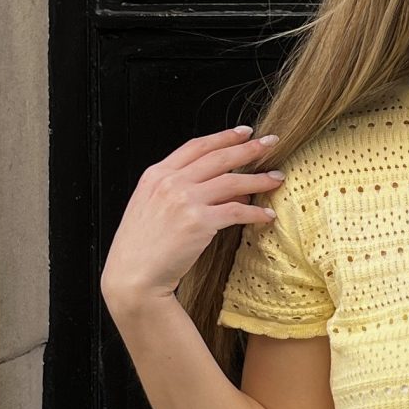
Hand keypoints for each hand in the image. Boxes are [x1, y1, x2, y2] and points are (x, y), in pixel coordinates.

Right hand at [100, 124, 282, 320]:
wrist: (131, 276)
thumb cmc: (141, 248)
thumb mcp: (150, 207)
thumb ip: (179, 192)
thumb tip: (227, 190)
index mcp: (156, 175)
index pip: (196, 146)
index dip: (223, 137)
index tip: (243, 132)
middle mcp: (170, 183)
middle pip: (219, 158)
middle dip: (249, 148)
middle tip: (271, 143)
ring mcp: (184, 201)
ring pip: (232, 182)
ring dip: (259, 179)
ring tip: (277, 178)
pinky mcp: (199, 222)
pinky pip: (236, 212)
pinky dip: (255, 213)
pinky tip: (266, 215)